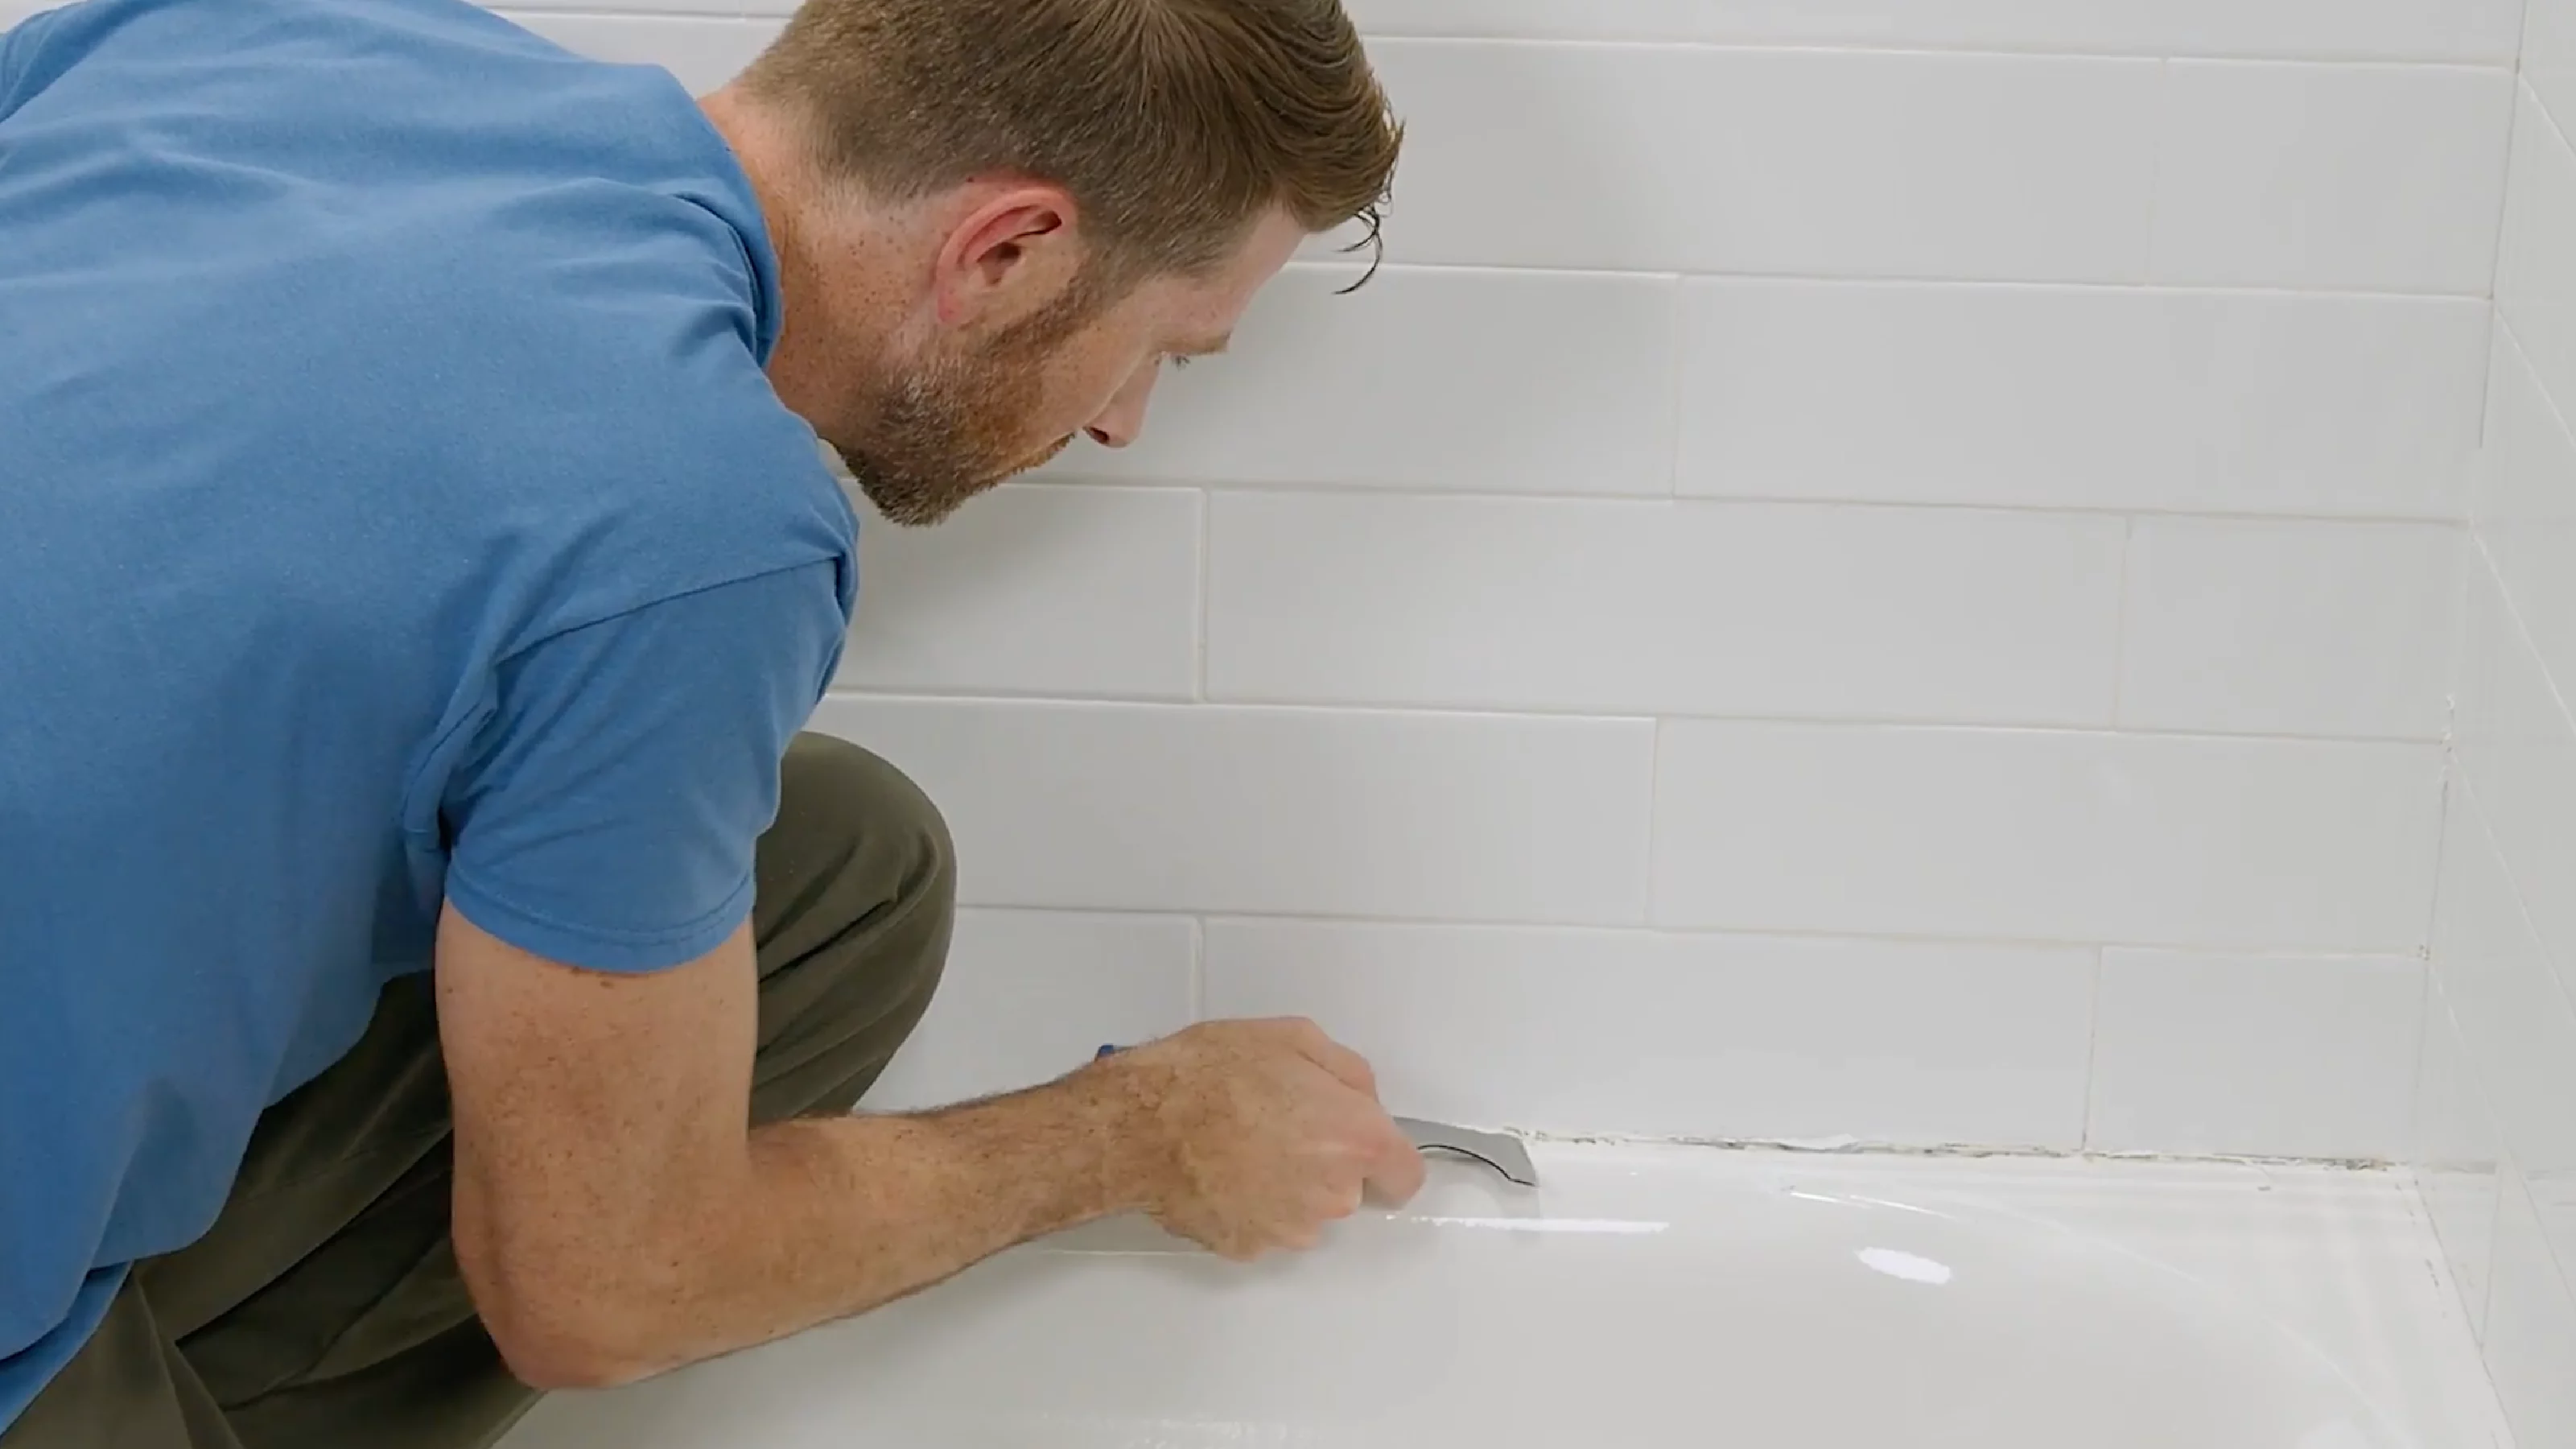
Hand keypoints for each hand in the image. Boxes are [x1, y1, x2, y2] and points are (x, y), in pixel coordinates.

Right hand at [1103, 1018, 1425, 1260]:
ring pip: (1307, 1211)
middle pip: (1350, 1189)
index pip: (1406, 1175)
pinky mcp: (1247, 1247)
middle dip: (1325, 1162)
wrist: (1137, 1125)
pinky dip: (1249, 1205)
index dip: (1387, 1159)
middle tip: (1277, 1123)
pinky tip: (1218, 1171)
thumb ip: (1347, 1071)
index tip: (1363, 1147)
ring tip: (1239, 1145)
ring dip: (1287, 1186)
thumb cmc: (1210, 1074)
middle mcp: (1332, 1195)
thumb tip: (1363, 1098)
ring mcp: (1289, 1230)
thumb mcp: (1291, 1037)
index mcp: (1354, 1138)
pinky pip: (1264, 1226)